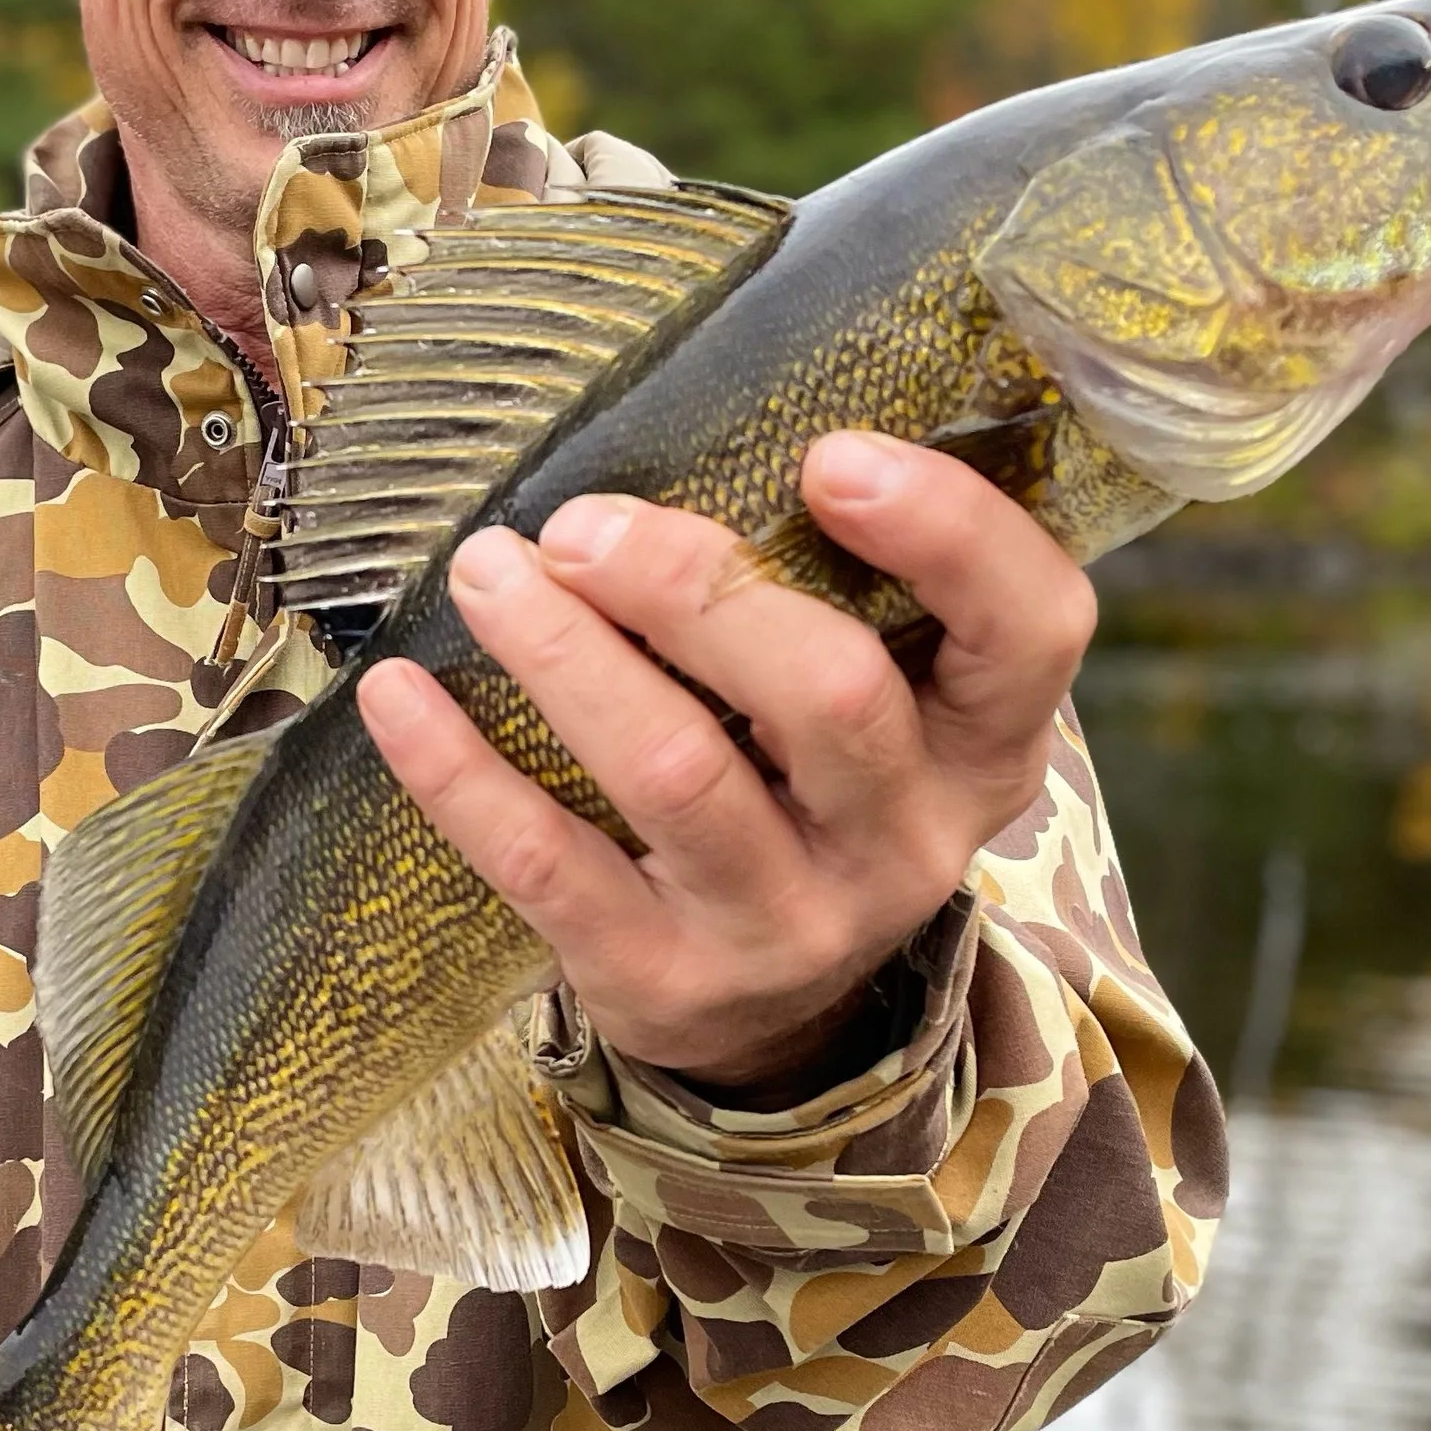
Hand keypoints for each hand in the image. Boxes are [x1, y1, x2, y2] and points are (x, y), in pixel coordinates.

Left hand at [356, 432, 1096, 1093]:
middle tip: (579, 525)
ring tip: (487, 572)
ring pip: (678, 772)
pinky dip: (462, 773)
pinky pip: (552, 867)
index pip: (1030, 629)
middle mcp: (905, 841)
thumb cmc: (812, 794)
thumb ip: (849, 592)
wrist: (775, 1022)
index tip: (831, 456)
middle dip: (695, 586)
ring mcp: (789, 923)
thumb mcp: (890, 710)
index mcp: (984, 744)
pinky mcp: (666, 979)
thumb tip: (723, 407)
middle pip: (831, 694)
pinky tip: (400, 692)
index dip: (948, 535)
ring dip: (567, 654)